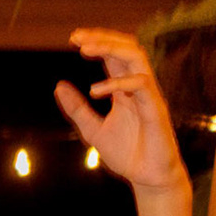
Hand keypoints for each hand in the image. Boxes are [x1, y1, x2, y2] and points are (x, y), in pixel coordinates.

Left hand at [56, 29, 188, 192]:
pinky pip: (142, 84)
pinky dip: (118, 82)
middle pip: (127, 48)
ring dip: (111, 49)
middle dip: (103, 38)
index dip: (97, 42)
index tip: (74, 38)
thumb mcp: (92, 130)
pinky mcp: (156, 108)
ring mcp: (149, 95)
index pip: (114, 55)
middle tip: (77, 38)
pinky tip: (95, 91)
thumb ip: (77, 109)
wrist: (146, 177)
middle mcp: (138, 87)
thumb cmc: (126, 154)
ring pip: (137, 58)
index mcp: (125, 89)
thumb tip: (59, 86)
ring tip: (85, 50)